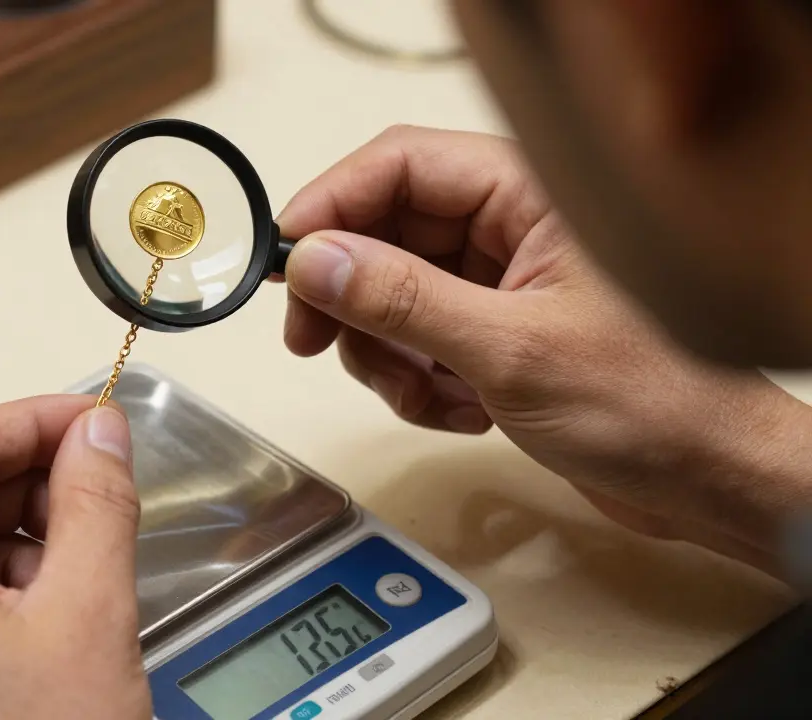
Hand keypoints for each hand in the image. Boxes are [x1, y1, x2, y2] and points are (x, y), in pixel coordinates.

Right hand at [278, 125, 811, 577]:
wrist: (707, 478)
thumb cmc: (654, 404)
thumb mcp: (510, 351)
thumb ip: (404, 300)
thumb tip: (316, 260)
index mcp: (530, 195)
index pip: (401, 164)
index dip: (333, 204)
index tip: (287, 255)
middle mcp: (510, 228)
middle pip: (384, 232)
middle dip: (349, 295)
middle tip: (312, 340)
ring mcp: (499, 282)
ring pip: (390, 294)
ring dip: (386, 354)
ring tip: (424, 398)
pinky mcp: (492, 331)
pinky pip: (415, 341)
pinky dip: (417, 382)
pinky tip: (461, 413)